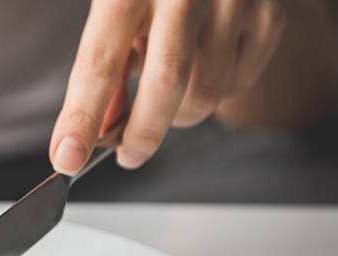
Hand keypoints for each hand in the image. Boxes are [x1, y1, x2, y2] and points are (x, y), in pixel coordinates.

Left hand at [49, 0, 285, 174]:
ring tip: (165, 96)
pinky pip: (237, 86)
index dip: (82, 118)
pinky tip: (202, 69)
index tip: (68, 159)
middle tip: (127, 155)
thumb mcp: (116, 15)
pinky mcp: (268, 14)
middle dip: (142, 133)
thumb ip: (105, 72)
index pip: (100, 64)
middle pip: (166, 82)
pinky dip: (215, 95)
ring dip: (179, 116)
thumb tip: (95, 135)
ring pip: (206, 93)